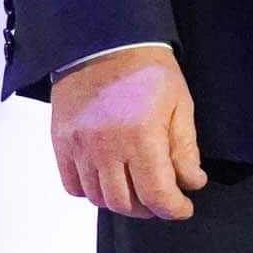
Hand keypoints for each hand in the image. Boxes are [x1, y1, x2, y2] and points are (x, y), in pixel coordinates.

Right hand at [51, 47, 204, 219]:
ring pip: (98, 199)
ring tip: (139, 191)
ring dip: (122, 202)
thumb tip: (191, 183)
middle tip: (163, 200)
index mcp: (140, 136)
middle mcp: (106, 148)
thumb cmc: (148, 71)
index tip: (183, 208)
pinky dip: (92, 192)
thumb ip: (184, 148)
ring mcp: (79, 148)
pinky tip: (109, 181)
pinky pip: (72, 186)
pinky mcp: (61, 144)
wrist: (104, 43)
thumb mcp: (180, 104)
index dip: (173, 208)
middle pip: (125, 203)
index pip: (156, 193)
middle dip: (150, 209)